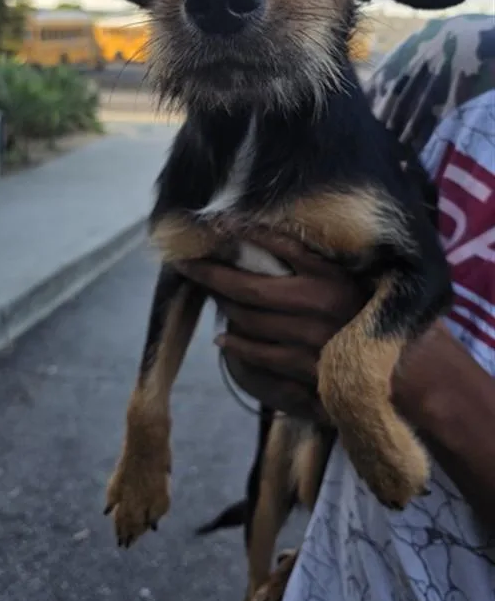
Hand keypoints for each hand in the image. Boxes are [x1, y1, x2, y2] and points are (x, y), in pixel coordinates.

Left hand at [176, 228, 367, 420]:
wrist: (410, 373)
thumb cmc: (382, 317)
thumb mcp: (356, 280)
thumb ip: (316, 261)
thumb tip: (263, 237)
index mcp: (332, 277)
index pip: (278, 248)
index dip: (239, 237)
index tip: (214, 227)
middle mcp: (320, 306)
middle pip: (249, 289)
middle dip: (212, 276)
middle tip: (189, 265)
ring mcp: (311, 342)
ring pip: (250, 322)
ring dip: (224, 309)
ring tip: (210, 296)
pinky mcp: (307, 372)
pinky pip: (259, 357)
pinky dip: (236, 346)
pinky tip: (224, 339)